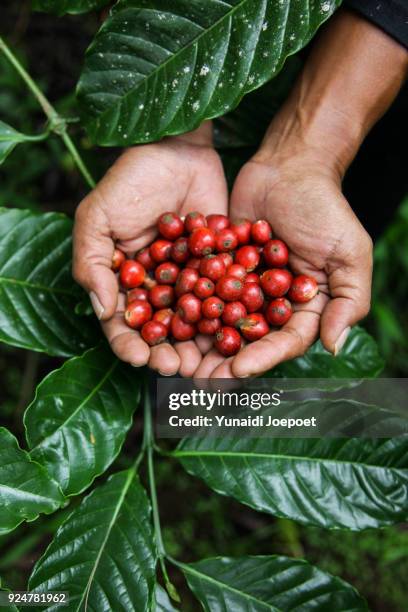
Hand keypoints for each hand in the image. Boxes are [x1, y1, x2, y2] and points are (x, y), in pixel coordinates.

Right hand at [73, 123, 227, 375]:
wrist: (179, 149)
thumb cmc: (130, 180)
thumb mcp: (97, 215)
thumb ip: (91, 261)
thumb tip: (103, 309)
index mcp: (123, 281)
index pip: (122, 323)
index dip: (128, 343)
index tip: (137, 358)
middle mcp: (156, 288)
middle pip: (160, 331)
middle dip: (166, 352)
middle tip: (177, 368)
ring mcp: (188, 280)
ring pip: (193, 322)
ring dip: (198, 346)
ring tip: (204, 363)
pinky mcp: (218, 269)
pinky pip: (222, 298)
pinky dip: (227, 317)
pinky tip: (232, 333)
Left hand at [193, 149, 372, 378]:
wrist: (288, 166)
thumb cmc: (324, 207)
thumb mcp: (349, 253)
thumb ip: (349, 301)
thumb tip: (333, 347)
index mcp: (305, 308)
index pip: (285, 341)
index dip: (263, 357)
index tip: (238, 369)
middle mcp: (272, 304)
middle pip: (249, 340)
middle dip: (226, 361)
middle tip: (201, 379)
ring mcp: (244, 287)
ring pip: (221, 322)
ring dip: (202, 343)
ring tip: (180, 361)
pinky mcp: (220, 269)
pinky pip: (203, 290)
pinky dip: (187, 306)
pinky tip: (167, 320)